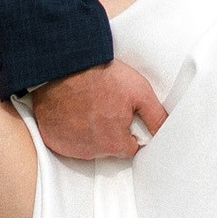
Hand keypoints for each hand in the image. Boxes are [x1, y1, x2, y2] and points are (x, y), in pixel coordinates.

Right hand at [28, 58, 166, 164]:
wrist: (63, 66)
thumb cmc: (100, 77)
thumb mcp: (138, 91)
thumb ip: (155, 116)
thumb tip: (165, 132)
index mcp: (114, 143)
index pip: (129, 148)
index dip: (128, 130)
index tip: (122, 113)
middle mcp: (91, 151)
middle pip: (108, 148)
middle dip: (109, 131)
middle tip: (104, 105)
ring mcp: (68, 147)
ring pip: (88, 146)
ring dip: (89, 131)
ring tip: (88, 106)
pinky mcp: (51, 140)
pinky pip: (67, 142)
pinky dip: (70, 131)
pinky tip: (72, 112)